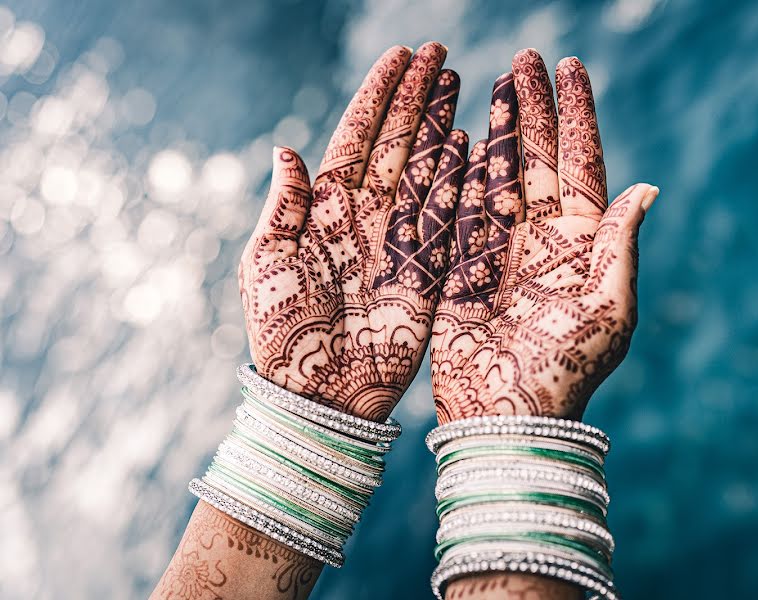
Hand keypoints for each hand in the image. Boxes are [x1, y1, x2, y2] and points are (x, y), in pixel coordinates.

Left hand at [240, 43, 468, 421]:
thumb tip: (286, 149)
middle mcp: (366, 215)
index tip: (400, 56)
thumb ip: (283, 207)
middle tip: (438, 54)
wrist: (320, 392)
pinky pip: (448, 215)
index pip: (358, 137)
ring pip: (426, 169)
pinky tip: (470, 145)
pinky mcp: (427, 268)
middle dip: (416, 97)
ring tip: (457, 85)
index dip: (379, 95)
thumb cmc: (282, 333)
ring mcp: (399, 239)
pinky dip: (460, 180)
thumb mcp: (268, 264)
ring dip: (441, 126)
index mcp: (325, 209)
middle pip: (397, 142)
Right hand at [431, 49, 658, 422]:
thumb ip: (619, 246)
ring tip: (499, 82)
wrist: (509, 416)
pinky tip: (464, 135)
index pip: (581, 165)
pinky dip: (463, 171)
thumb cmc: (566, 371)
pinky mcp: (462, 266)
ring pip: (501, 174)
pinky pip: (462, 208)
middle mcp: (543, 239)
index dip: (577, 116)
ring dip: (502, 128)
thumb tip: (647, 187)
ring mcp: (500, 249)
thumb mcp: (609, 310)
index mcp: (583, 245)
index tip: (572, 68)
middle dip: (535, 108)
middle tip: (527, 57)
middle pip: (538, 159)